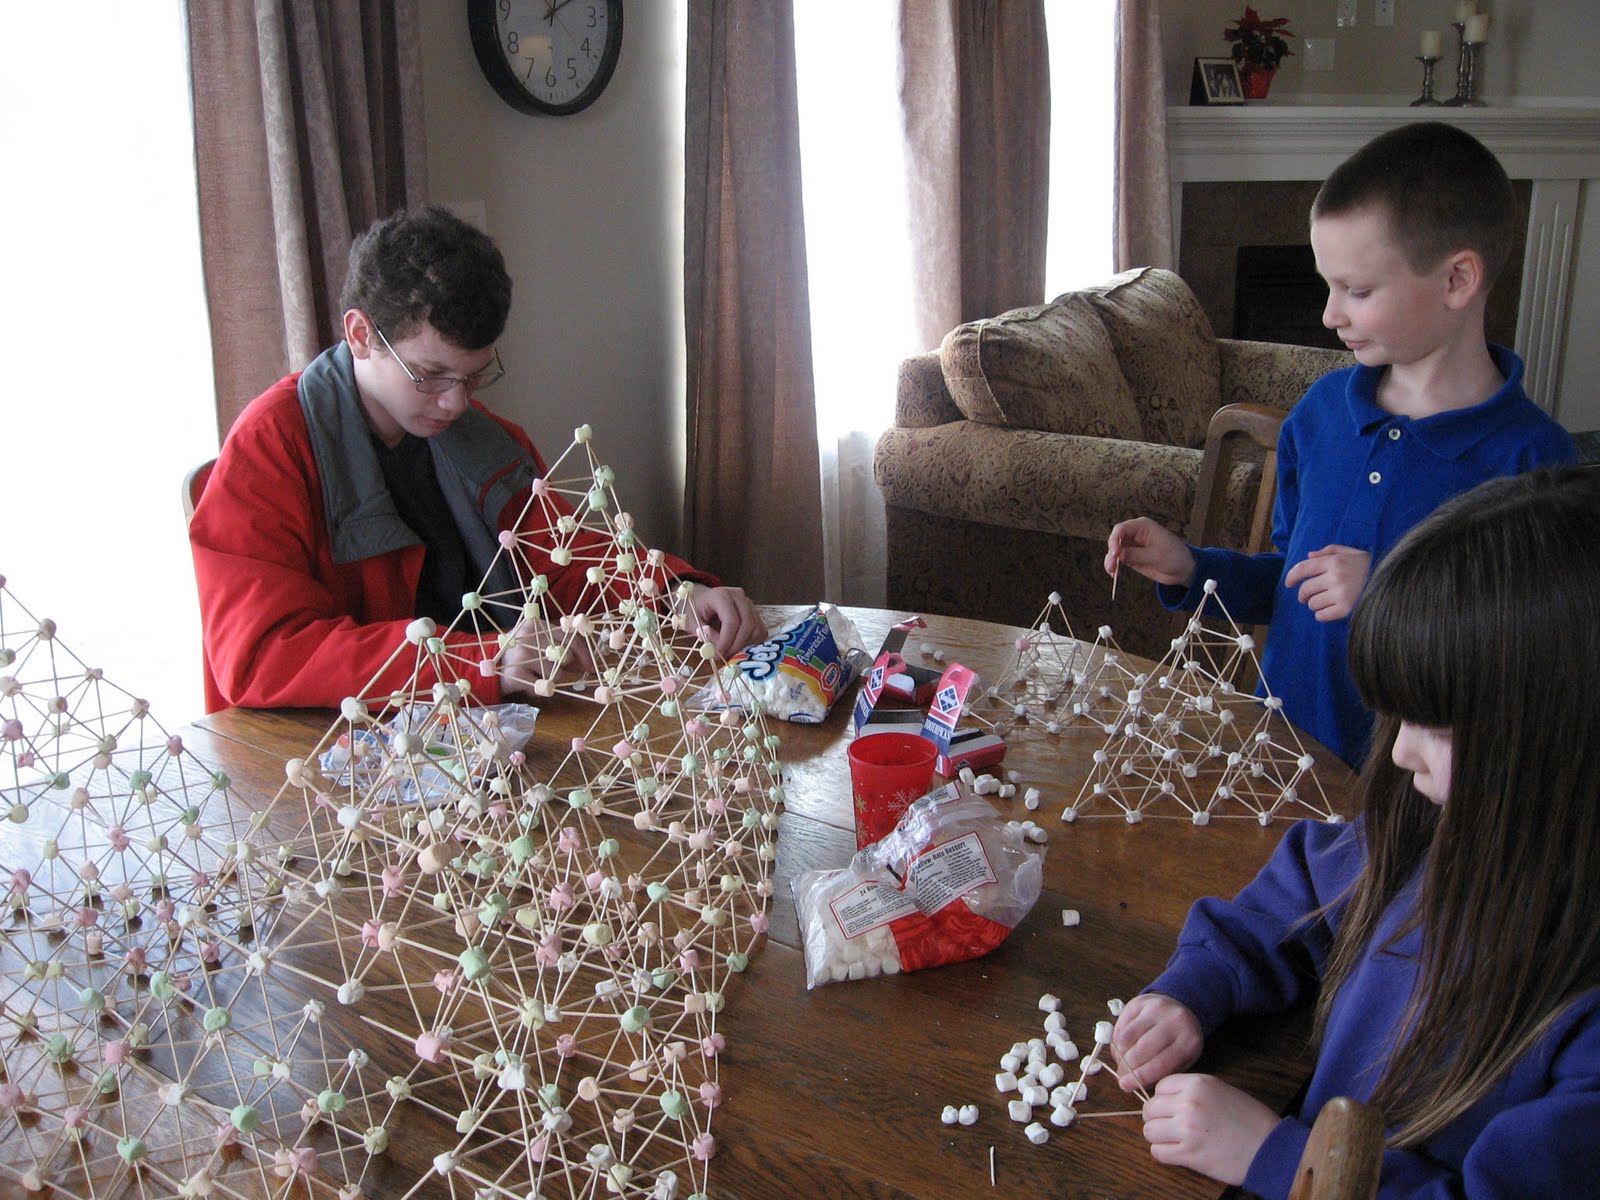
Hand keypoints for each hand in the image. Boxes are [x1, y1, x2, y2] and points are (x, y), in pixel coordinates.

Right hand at [496, 615, 596, 695]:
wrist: (488, 668)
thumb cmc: (519, 656)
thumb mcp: (538, 645)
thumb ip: (561, 649)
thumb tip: (588, 661)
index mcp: (537, 625)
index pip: (569, 638)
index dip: (585, 653)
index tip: (592, 667)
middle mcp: (529, 636)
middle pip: (565, 656)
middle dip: (566, 668)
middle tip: (556, 673)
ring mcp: (522, 654)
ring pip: (557, 674)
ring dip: (552, 680)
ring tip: (536, 677)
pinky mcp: (516, 673)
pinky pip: (543, 687)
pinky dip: (540, 690)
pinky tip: (530, 684)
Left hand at [688, 585, 766, 658]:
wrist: (702, 599)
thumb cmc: (695, 609)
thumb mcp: (690, 621)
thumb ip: (702, 633)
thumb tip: (712, 647)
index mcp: (721, 595)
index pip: (731, 620)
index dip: (726, 640)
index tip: (718, 653)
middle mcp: (739, 597)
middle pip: (747, 625)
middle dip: (736, 645)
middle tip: (724, 656)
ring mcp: (749, 604)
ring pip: (756, 629)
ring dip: (743, 645)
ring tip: (728, 650)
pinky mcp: (755, 613)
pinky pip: (759, 631)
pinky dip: (750, 642)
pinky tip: (736, 645)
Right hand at [1106, 518, 1197, 588]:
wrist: (1184, 569)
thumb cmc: (1175, 557)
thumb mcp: (1156, 556)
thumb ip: (1136, 555)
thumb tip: (1118, 555)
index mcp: (1143, 527)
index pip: (1121, 529)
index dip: (1114, 540)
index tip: (1115, 553)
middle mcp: (1135, 534)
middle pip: (1115, 539)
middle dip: (1111, 552)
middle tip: (1112, 565)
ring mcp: (1133, 546)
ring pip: (1114, 550)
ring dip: (1110, 560)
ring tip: (1112, 572)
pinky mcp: (1132, 557)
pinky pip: (1118, 560)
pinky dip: (1114, 566)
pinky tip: (1114, 574)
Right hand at [1112, 993, 1202, 1093]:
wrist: (1183, 1006)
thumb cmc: (1182, 1040)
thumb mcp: (1183, 1059)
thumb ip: (1163, 1073)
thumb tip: (1136, 1084)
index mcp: (1188, 1041)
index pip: (1161, 1063)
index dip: (1140, 1076)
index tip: (1126, 1086)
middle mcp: (1172, 1021)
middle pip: (1142, 1049)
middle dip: (1127, 1067)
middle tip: (1121, 1078)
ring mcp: (1155, 1008)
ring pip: (1128, 1036)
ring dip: (1120, 1054)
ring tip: (1121, 1064)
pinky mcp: (1139, 1002)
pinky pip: (1121, 1024)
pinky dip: (1117, 1041)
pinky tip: (1121, 1049)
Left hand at [1141, 1074, 1279, 1186]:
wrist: (1271, 1148)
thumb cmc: (1250, 1120)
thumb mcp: (1221, 1090)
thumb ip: (1193, 1091)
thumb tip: (1165, 1099)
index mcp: (1198, 1084)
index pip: (1160, 1086)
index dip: (1164, 1099)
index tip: (1173, 1108)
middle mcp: (1189, 1103)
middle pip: (1150, 1109)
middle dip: (1158, 1118)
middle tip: (1172, 1126)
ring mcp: (1187, 1129)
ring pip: (1149, 1131)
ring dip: (1159, 1137)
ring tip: (1175, 1140)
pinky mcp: (1189, 1154)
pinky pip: (1158, 1152)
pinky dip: (1164, 1153)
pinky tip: (1179, 1152)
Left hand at [1283, 544, 1370, 621]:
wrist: (1393, 581)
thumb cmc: (1369, 566)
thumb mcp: (1352, 552)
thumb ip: (1330, 551)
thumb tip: (1308, 556)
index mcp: (1334, 561)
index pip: (1303, 569)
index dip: (1291, 577)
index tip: (1288, 583)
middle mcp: (1335, 577)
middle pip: (1305, 589)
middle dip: (1303, 595)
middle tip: (1306, 597)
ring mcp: (1341, 594)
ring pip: (1312, 604)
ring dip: (1315, 604)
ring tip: (1325, 601)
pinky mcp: (1346, 609)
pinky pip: (1321, 616)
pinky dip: (1322, 615)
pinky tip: (1330, 610)